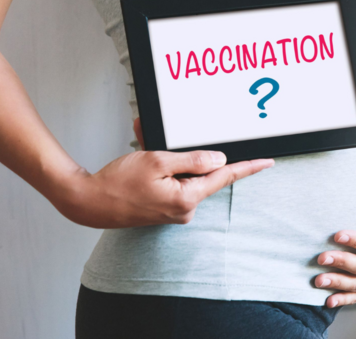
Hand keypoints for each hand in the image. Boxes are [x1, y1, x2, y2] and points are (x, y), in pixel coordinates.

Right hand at [55, 119, 273, 227]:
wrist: (89, 203)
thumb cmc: (118, 183)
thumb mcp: (158, 162)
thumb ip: (193, 160)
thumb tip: (219, 160)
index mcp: (187, 197)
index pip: (225, 177)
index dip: (247, 167)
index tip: (266, 162)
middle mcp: (184, 208)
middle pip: (200, 172)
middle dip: (186, 153)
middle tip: (161, 146)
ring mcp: (174, 209)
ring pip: (183, 174)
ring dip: (168, 158)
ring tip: (143, 152)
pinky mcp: (164, 206)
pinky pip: (171, 180)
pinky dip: (162, 166)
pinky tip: (144, 158)